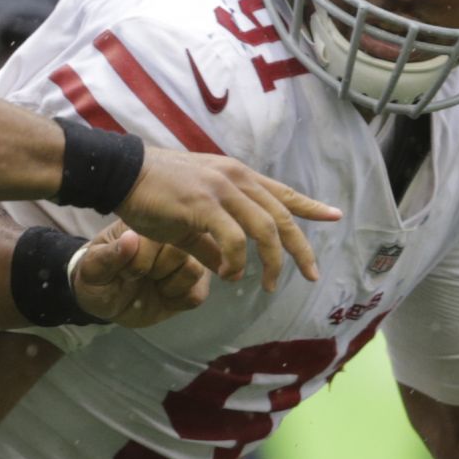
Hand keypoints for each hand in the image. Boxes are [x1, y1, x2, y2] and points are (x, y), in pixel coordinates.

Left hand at [70, 219, 211, 325]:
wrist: (104, 304)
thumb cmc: (97, 280)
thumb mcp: (92, 271)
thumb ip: (108, 256)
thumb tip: (131, 238)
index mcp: (144, 228)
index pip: (158, 238)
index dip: (140, 261)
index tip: (123, 272)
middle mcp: (170, 240)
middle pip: (181, 252)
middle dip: (156, 273)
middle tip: (138, 278)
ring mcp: (184, 262)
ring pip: (194, 270)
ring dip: (169, 286)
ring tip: (153, 286)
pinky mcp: (193, 285)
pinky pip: (198, 294)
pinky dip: (178, 302)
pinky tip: (163, 298)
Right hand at [115, 149, 337, 291]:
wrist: (124, 174)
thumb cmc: (155, 194)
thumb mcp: (192, 217)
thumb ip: (213, 240)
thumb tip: (229, 265)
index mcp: (237, 177)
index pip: (282, 193)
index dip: (310, 207)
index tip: (334, 216)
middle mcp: (236, 179)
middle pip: (281, 216)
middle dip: (300, 249)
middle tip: (311, 274)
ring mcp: (221, 190)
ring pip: (264, 229)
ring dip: (271, 262)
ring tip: (267, 285)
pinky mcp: (203, 204)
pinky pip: (232, 239)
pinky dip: (236, 261)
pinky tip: (229, 275)